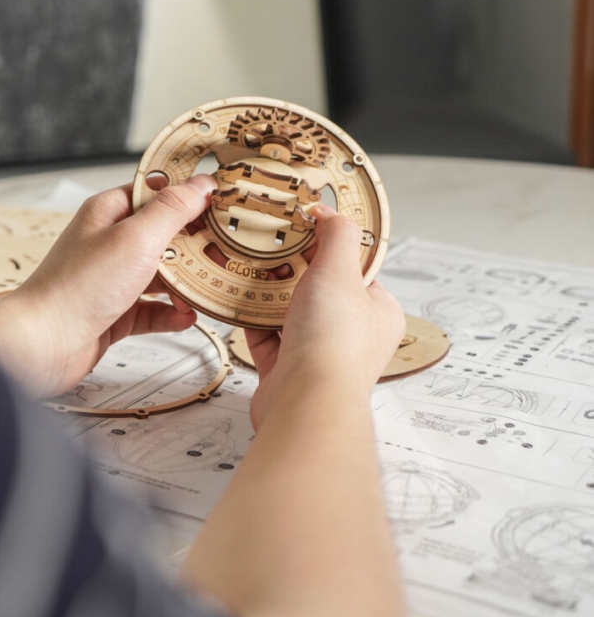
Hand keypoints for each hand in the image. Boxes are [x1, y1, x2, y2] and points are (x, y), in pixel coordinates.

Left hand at [0, 175, 214, 396]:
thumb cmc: (77, 287)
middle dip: (193, 244)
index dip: (187, 196)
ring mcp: (110, 279)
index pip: (155, 193)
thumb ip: (172, 210)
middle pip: (162, 235)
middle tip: (224, 251)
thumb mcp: (135, 238)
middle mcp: (108, 243)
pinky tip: (187, 316)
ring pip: (159, 274)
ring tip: (209, 287)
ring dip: (186, 282)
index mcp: (108, 213)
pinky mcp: (113, 313)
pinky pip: (151, 309)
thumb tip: (201, 185)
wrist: (42, 345)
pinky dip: (171, 313)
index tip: (221, 203)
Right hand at [246, 205, 404, 428]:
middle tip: (271, 243)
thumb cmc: (333, 345)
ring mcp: (318, 354)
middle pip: (320, 289)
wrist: (305, 404)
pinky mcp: (285, 371)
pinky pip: (266, 337)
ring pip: (290, 313)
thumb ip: (336, 235)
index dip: (331, 245)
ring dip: (269, 293)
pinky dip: (251, 320)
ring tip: (249, 265)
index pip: (357, 268)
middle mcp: (352, 335)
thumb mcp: (339, 271)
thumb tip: (328, 212)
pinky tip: (236, 301)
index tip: (305, 225)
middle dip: (293, 268)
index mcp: (379, 312)